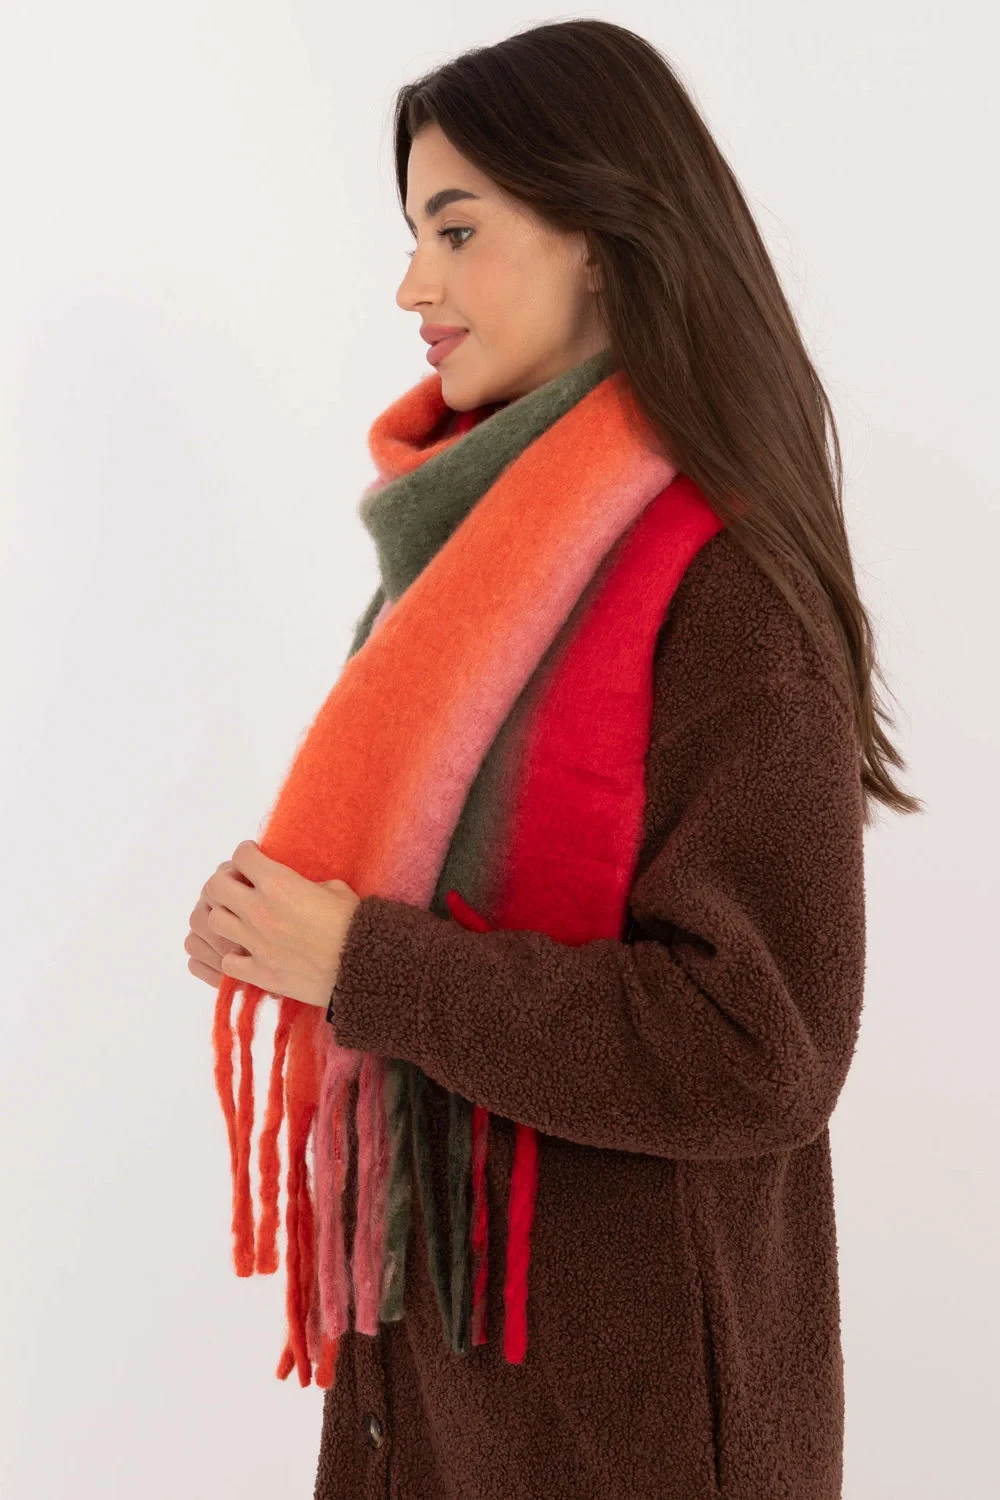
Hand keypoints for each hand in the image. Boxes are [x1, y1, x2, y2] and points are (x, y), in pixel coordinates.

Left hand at [185, 841, 361, 1008]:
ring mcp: (255, 943)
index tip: (251, 856)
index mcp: (279, 883)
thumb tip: (298, 887)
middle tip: (237, 885)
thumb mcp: (335, 889)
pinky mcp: (259, 973)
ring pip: (213, 922)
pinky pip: (226, 962)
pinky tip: (245, 953)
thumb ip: (307, 884)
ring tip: (238, 919)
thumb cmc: (355, 925)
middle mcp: (259, 910)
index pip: (241, 856)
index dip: (246, 853)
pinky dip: (232, 956)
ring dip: (223, 916)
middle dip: (224, 881)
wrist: (362, 967)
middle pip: (215, 886)